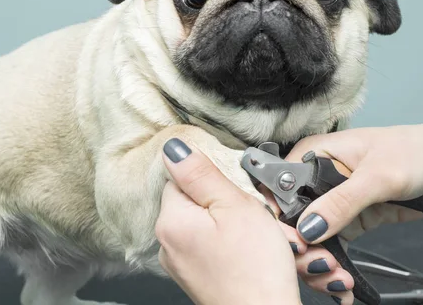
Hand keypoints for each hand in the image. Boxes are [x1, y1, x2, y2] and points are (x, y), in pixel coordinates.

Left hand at [155, 138, 301, 304]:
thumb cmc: (256, 269)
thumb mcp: (234, 205)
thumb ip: (202, 173)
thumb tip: (174, 148)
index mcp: (171, 220)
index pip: (180, 176)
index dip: (212, 178)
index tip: (233, 191)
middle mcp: (166, 243)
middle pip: (191, 199)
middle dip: (221, 201)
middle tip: (246, 216)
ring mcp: (179, 263)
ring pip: (202, 222)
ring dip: (226, 222)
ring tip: (249, 236)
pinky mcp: (194, 276)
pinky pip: (207, 244)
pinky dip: (225, 243)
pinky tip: (244, 252)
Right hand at [280, 123, 422, 299]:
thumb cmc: (412, 152)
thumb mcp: (377, 175)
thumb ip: (341, 201)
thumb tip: (309, 227)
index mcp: (312, 154)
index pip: (280, 188)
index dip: (280, 218)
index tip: (295, 244)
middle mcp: (315, 179)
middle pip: (291, 220)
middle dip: (302, 249)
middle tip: (322, 266)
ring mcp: (330, 204)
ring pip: (309, 240)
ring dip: (318, 265)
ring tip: (338, 280)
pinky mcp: (346, 222)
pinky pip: (331, 249)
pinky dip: (334, 269)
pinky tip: (343, 288)